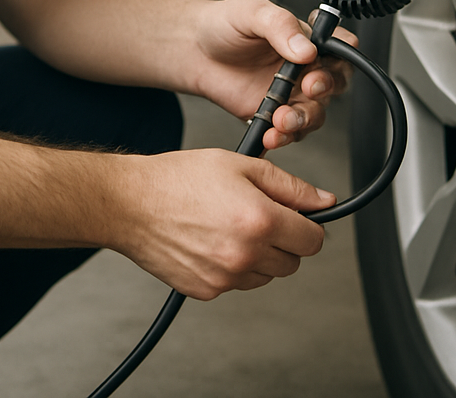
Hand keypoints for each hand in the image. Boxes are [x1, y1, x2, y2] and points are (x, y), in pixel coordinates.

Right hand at [118, 147, 333, 298]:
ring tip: (226, 225)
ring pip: (266, 275)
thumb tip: (323, 201)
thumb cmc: (179, 178)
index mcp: (260, 220)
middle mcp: (247, 255)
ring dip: (257, 255)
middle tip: (252, 213)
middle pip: (292, 261)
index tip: (292, 214)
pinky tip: (209, 240)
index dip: (305, 223)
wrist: (131, 203)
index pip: (313, 239)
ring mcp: (226, 278)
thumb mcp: (238, 164)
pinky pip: (236, 283)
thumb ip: (288, 185)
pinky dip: (231, 266)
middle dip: (282, 239)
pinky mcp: (207, 290)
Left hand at [190, 0, 354, 149]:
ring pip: (314, 113)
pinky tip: (271, 134)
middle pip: (334, 84)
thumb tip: (306, 48)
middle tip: (308, 88)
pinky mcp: (273, 115)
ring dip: (302, 119)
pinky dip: (282, 136)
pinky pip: (288, 132)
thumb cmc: (223, 24)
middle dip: (324, 90)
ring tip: (281, 119)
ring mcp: (290, 94)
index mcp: (306, 39)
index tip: (324, 62)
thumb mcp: (251, 12)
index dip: (344, 56)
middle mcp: (304, 68)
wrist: (194, 50)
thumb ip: (279, 25)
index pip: (341, 47)